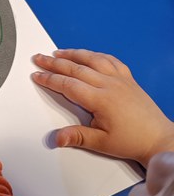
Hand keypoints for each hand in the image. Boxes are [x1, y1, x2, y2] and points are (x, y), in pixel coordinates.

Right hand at [32, 49, 173, 166]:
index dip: (50, 79)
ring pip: (93, 59)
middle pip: (76, 68)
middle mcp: (110, 85)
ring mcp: (120, 79)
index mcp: (101, 100)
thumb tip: (57, 138)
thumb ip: (77, 137)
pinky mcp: (129, 79)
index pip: (68, 84)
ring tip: (58, 52)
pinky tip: (88, 54)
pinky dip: (96, 55)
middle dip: (54, 63)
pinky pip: (110, 60)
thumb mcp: (101, 143)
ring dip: (73, 54)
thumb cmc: (133, 141)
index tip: (37, 75)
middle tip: (39, 58)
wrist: (159, 139)